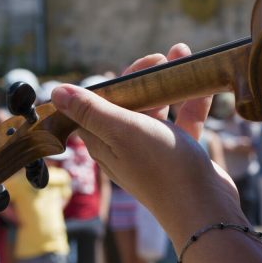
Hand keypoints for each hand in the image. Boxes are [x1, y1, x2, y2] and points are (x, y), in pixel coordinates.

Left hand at [50, 43, 244, 248]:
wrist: (204, 207)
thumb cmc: (161, 167)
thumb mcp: (122, 131)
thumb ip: (90, 110)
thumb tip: (56, 92)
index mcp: (102, 142)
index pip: (98, 103)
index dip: (116, 81)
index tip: (141, 64)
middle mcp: (122, 147)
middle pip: (127, 103)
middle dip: (144, 77)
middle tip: (163, 57)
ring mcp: (151, 151)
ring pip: (156, 110)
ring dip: (168, 83)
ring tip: (183, 55)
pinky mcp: (177, 155)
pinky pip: (182, 123)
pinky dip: (190, 103)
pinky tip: (206, 85)